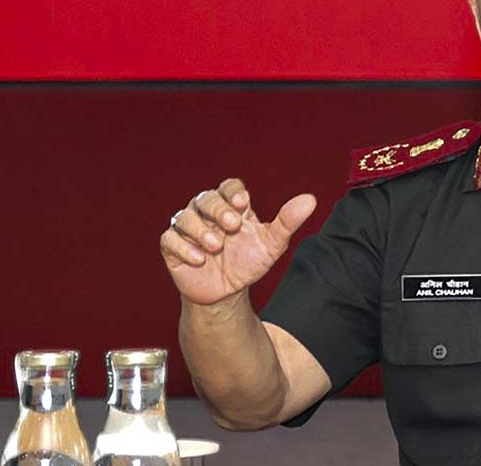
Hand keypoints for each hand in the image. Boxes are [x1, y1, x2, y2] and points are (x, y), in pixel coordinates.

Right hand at [160, 178, 316, 304]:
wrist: (227, 293)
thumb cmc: (249, 263)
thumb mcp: (271, 244)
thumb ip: (288, 222)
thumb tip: (311, 200)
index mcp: (231, 207)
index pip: (229, 187)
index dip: (232, 193)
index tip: (242, 204)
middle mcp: (207, 213)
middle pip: (206, 198)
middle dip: (217, 210)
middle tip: (231, 226)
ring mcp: (188, 229)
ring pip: (184, 216)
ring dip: (199, 229)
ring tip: (216, 246)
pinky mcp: (172, 247)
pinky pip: (169, 239)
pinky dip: (183, 247)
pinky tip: (199, 259)